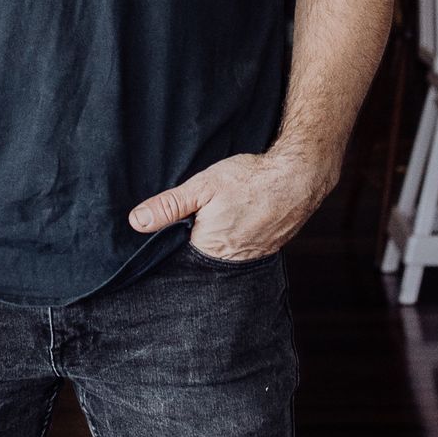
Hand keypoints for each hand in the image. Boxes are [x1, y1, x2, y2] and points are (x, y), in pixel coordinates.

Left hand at [127, 145, 337, 261]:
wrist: (300, 176)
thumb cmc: (251, 179)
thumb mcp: (202, 186)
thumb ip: (169, 206)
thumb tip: (137, 222)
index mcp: (208, 248)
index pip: (178, 257)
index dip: (173, 244)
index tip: (173, 229)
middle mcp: (230, 260)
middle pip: (201, 257)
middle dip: (196, 241)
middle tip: (203, 216)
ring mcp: (252, 257)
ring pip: (223, 254)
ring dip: (219, 239)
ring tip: (224, 216)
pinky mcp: (268, 249)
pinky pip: (244, 249)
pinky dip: (239, 237)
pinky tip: (240, 219)